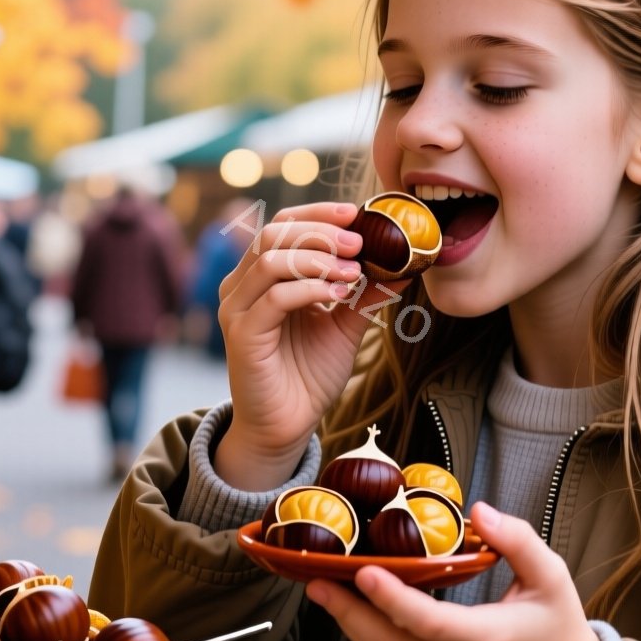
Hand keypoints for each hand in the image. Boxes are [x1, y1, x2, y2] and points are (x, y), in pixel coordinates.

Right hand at [217, 203, 392, 490]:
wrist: (287, 426)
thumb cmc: (309, 375)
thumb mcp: (345, 326)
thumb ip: (364, 294)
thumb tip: (403, 264)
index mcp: (261, 276)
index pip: (282, 224)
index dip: (318, 213)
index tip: (357, 213)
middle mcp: (242, 286)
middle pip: (274, 233)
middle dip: (322, 232)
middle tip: (360, 242)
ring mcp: (238, 309)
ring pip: (271, 259)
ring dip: (318, 259)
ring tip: (353, 273)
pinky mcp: (242, 335)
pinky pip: (274, 297)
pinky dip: (310, 289)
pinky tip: (337, 296)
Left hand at [305, 504, 600, 640]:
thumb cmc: (557, 627)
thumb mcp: (551, 576)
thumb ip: (518, 539)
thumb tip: (479, 511)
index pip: (429, 624)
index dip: (391, 599)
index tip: (364, 572)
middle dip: (348, 612)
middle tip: (318, 579)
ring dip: (351, 624)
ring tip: (324, 589)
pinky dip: (369, 638)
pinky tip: (354, 611)